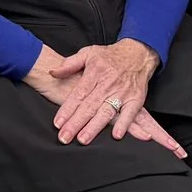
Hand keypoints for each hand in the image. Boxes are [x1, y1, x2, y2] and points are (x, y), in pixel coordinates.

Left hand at [23, 46, 183, 156]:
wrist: (138, 52)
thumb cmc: (110, 55)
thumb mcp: (88, 53)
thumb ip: (69, 64)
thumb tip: (53, 72)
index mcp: (94, 73)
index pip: (78, 94)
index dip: (67, 109)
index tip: (58, 123)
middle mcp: (107, 84)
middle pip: (89, 106)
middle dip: (76, 123)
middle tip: (65, 137)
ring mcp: (122, 92)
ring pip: (106, 112)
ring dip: (94, 127)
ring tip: (83, 139)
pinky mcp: (136, 98)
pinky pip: (130, 113)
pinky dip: (123, 124)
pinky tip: (116, 135)